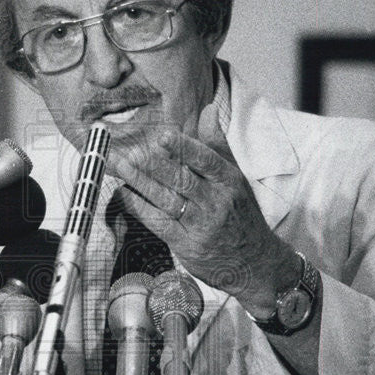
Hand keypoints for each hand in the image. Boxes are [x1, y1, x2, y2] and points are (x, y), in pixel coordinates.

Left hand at [107, 125, 299, 316]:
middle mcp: (216, 202)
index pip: (206, 160)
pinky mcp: (186, 244)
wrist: (253, 263)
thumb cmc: (241, 215)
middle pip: (182, 180)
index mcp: (229, 182)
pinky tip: (126, 194)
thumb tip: (208, 111)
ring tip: (121, 166)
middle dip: (153, 164)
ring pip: (167, 200)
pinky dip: (140, 208)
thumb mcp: (237, 179)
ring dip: (141, 183)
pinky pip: (159, 223)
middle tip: (130, 151)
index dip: (184, 148)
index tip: (163, 135)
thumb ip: (218, 146)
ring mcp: (200, 225)